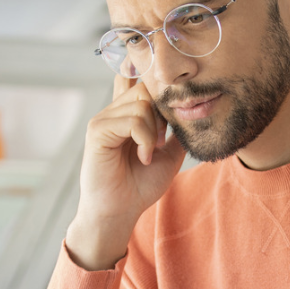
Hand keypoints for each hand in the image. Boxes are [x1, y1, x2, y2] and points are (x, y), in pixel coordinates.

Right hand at [65, 74, 186, 269]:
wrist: (120, 212)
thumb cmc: (140, 186)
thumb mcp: (169, 155)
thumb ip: (176, 132)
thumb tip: (192, 112)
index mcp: (126, 116)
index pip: (134, 79)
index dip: (149, 77)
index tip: (169, 92)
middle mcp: (112, 113)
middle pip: (145, 88)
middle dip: (160, 114)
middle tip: (160, 142)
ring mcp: (103, 120)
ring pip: (141, 103)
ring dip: (154, 132)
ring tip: (148, 155)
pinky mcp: (97, 131)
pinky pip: (132, 120)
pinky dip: (145, 139)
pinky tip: (143, 157)